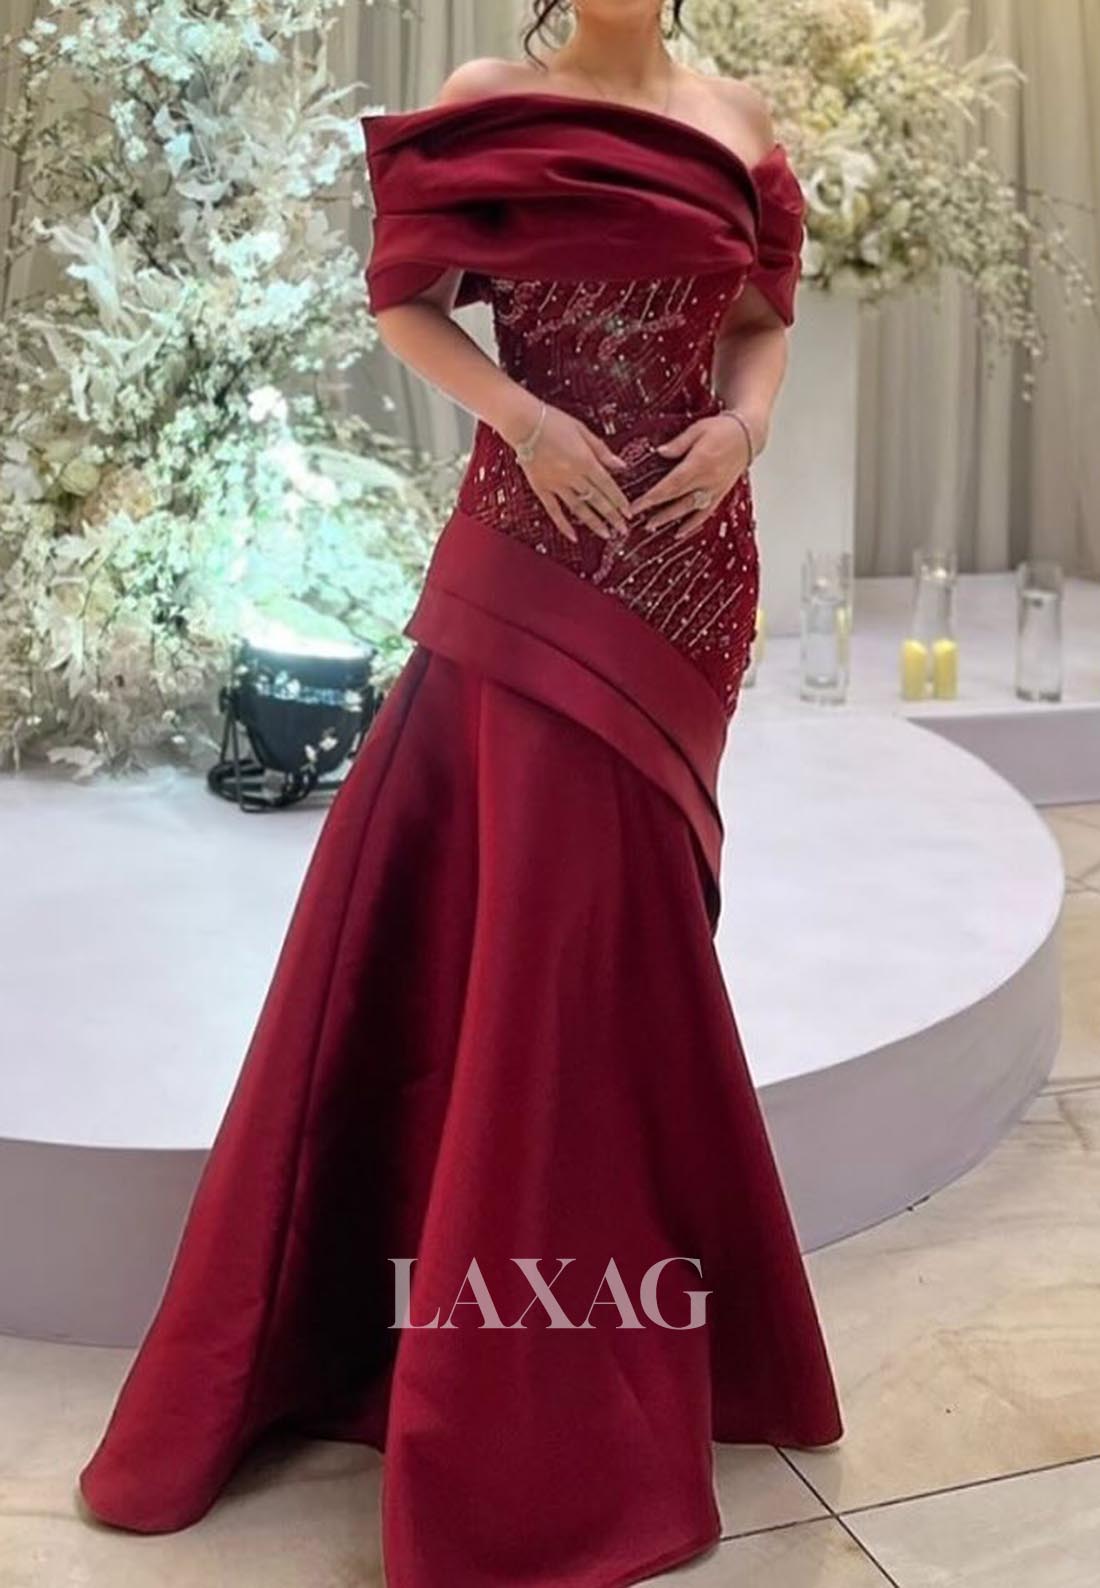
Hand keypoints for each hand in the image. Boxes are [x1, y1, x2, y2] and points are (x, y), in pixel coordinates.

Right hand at [509, 404, 632, 543]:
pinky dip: (564, 525)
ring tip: (606, 535)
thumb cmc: (553, 421)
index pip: (607, 485)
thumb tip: (621, 466)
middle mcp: (573, 475)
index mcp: (585, 460)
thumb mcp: (582, 430)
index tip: (628, 513)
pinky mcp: (541, 488)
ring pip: (579, 508)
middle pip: (597, 499)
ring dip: (593, 523)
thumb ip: (602, 450)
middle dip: (612, 516)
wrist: (523, 422)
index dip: (619, 501)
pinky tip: (573, 536)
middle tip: (623, 530)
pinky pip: (554, 510)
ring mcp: (556, 484)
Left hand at [630, 414, 755, 540]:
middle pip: (677, 499)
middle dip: (655, 510)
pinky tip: (680, 532)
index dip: (652, 497)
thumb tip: (660, 452)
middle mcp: (707, 480)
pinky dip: (692, 524)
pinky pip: (705, 513)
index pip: (671, 484)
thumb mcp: (698, 429)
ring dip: (670, 519)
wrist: (748, 435)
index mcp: (700, 463)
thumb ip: (678, 444)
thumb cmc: (723, 429)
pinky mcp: (720, 494)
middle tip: (637, 518)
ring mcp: (715, 489)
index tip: (637, 505)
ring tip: (651, 525)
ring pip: (689, 509)